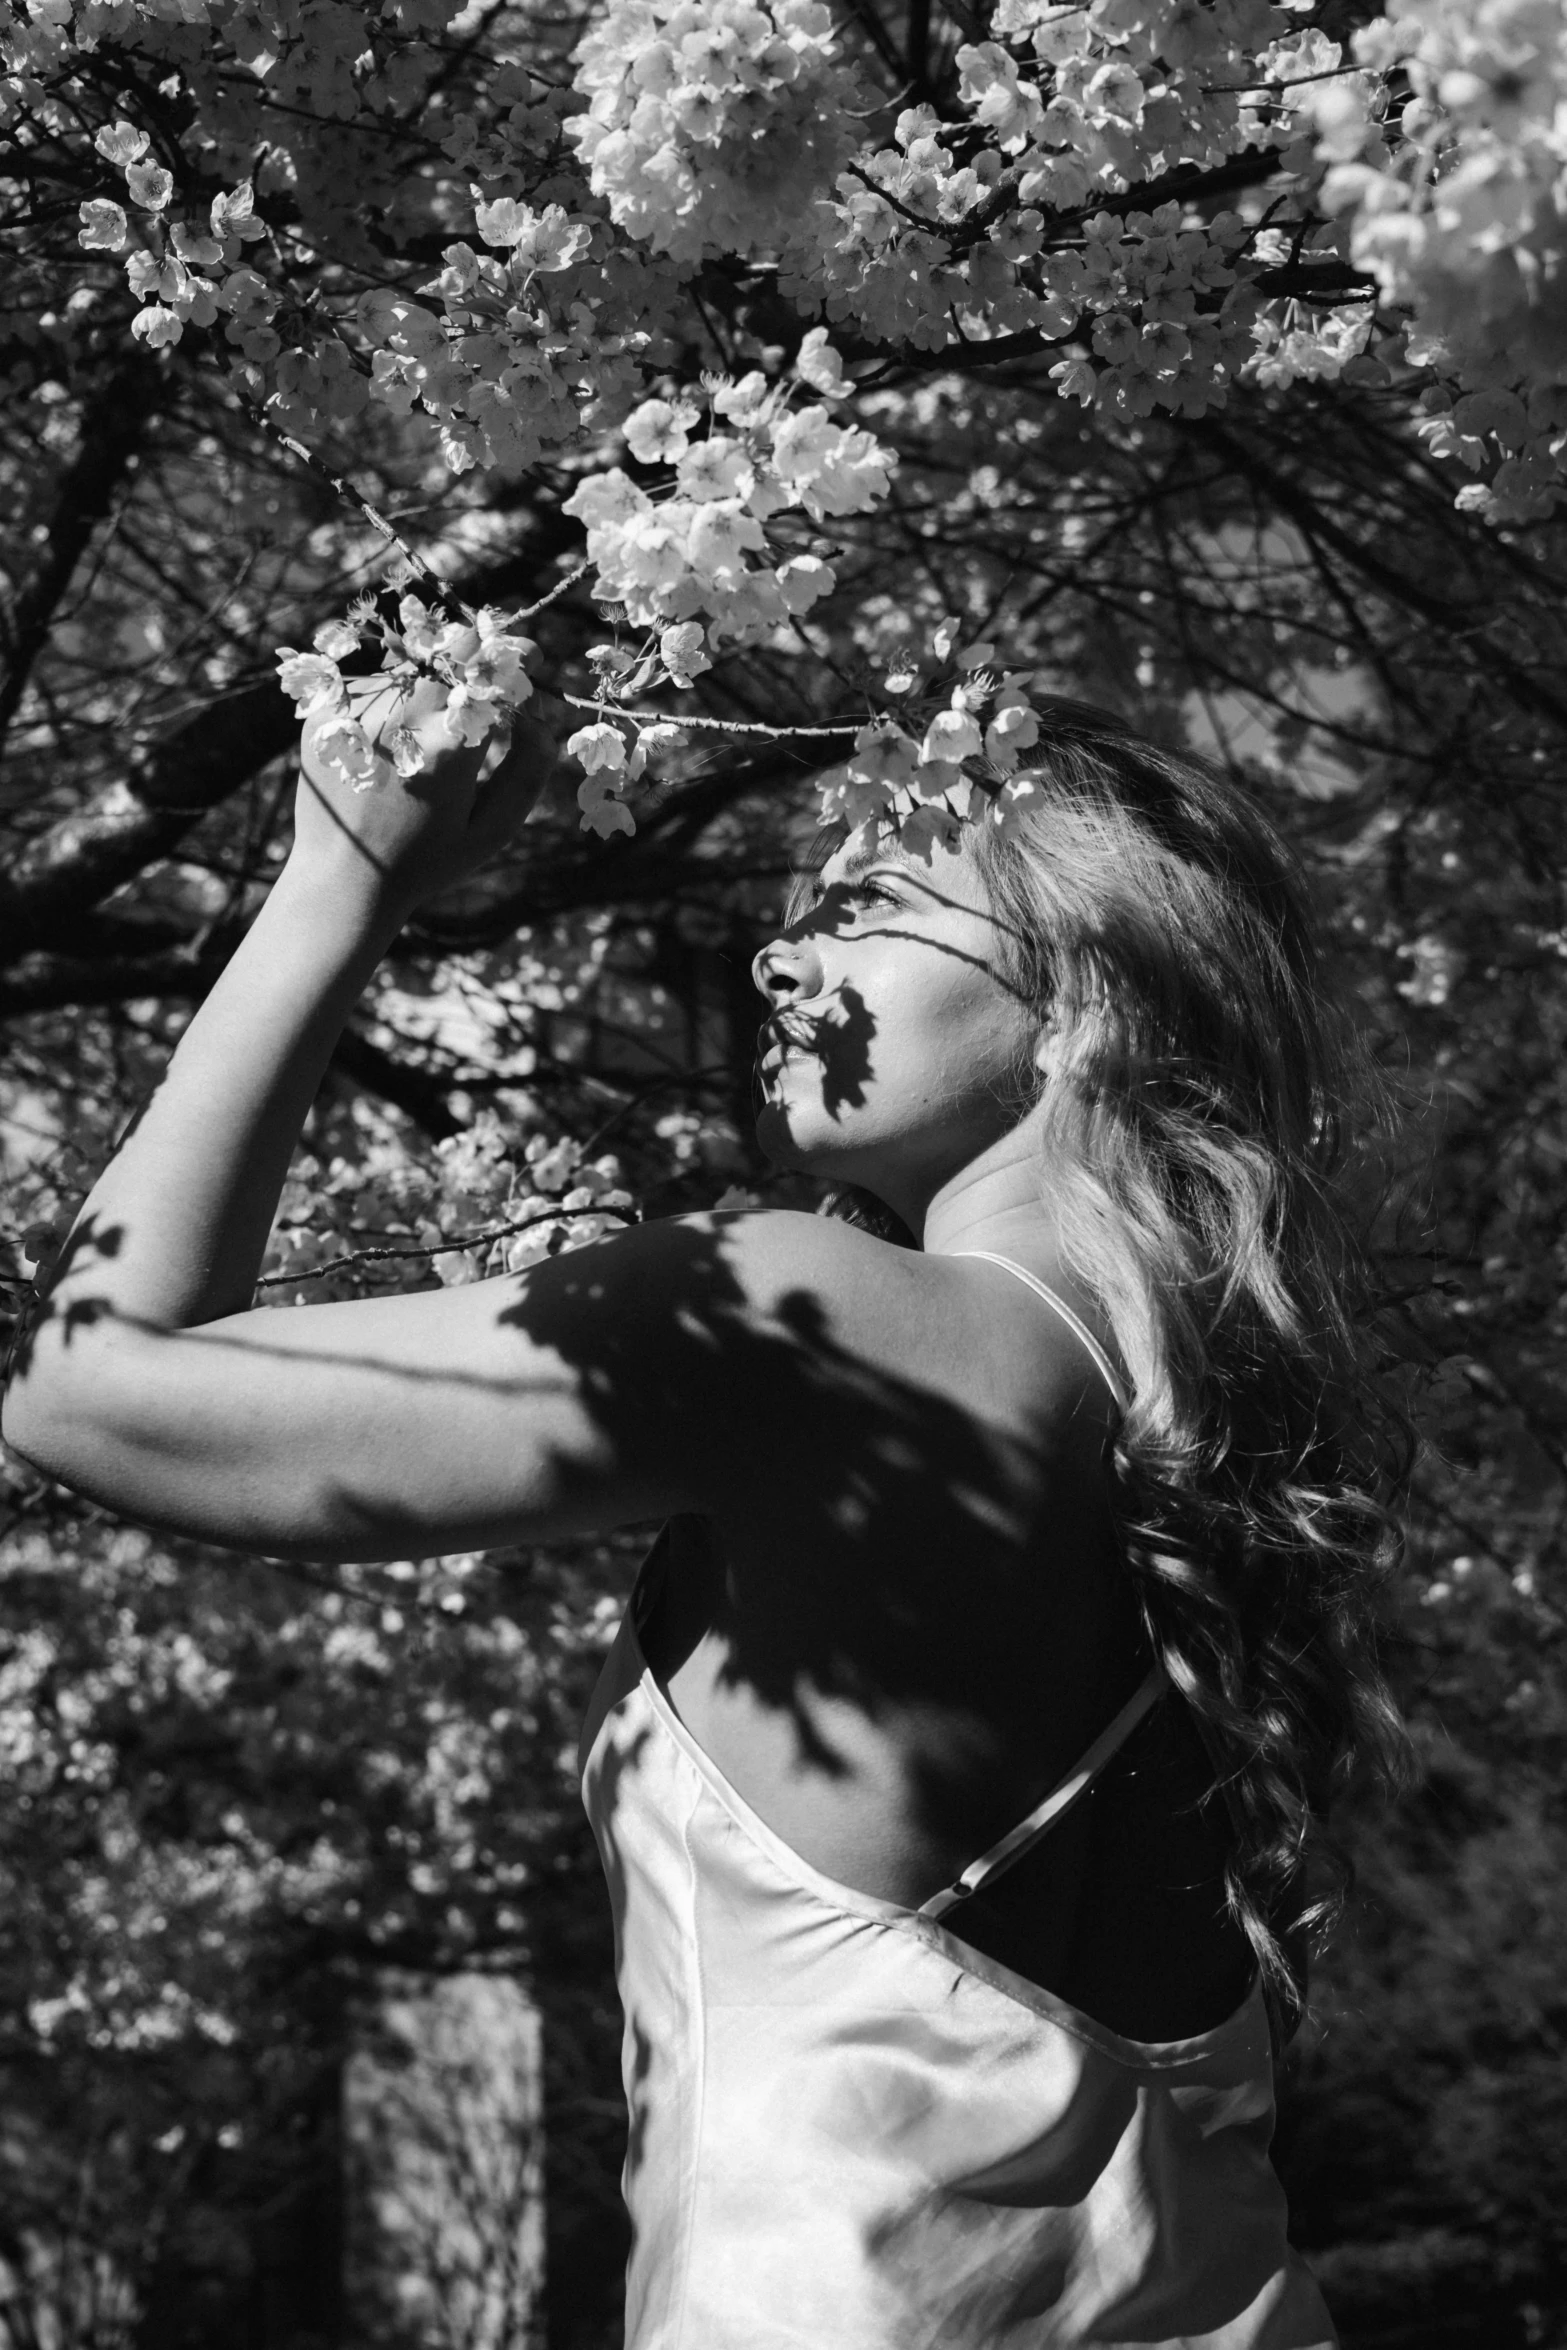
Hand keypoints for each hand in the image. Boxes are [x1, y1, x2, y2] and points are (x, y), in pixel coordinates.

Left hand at [294, 671, 560, 915]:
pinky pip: (373, 680)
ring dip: (434, 673)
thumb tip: (540, 713)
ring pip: (411, 659)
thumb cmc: (427, 860)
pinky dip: (394, 694)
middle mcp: (399, 718)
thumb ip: (529, 768)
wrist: (342, 880)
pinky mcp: (325, 711)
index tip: (532, 658)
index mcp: (448, 751)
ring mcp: (356, 710)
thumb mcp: (493, 829)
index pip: (494, 672)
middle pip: (450, 648)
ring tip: (434, 719)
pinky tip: (393, 736)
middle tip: (489, 672)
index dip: (517, 659)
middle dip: (478, 651)